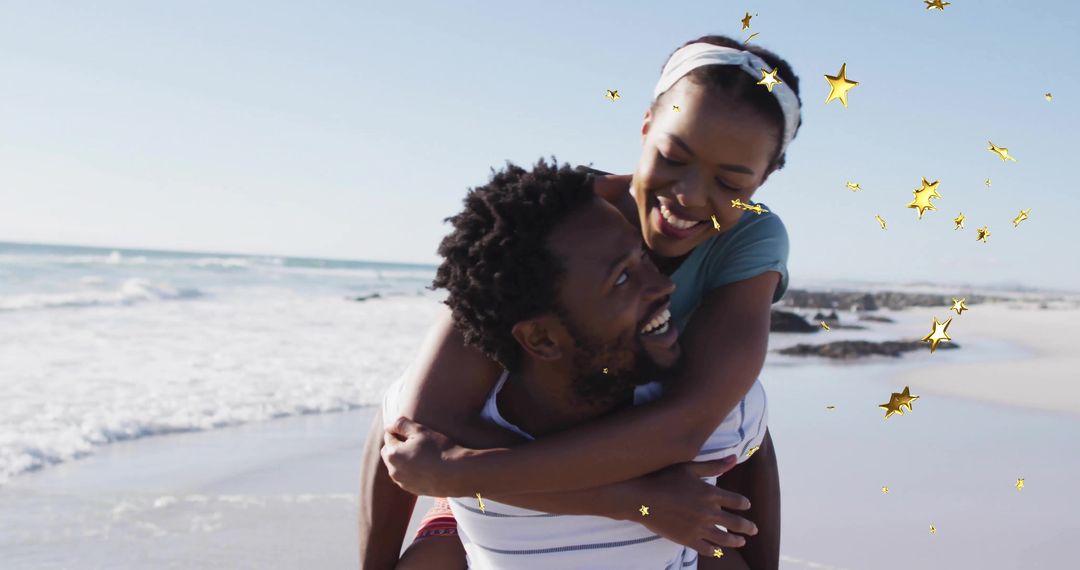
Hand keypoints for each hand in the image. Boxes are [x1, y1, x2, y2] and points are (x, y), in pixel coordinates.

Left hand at [381, 416, 470, 496]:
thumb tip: (388, 425)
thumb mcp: (420, 430)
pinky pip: (406, 477)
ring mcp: (402, 482)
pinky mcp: (412, 489)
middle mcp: (393, 471)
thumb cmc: (439, 449)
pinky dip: (411, 471)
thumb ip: (401, 424)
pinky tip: (426, 466)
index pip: (389, 436)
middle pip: (390, 452)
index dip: (399, 430)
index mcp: (392, 454)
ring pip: (397, 466)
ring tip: (422, 454)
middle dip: (398, 445)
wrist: (457, 473)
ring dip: (403, 459)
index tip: (412, 430)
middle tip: (416, 441)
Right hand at [633, 456, 757, 556]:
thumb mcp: (689, 467)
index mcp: (710, 493)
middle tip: (754, 529)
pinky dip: (715, 551)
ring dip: (735, 541)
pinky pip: (706, 549)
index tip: (746, 506)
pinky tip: (718, 551)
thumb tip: (735, 458)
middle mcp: (708, 512)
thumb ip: (713, 465)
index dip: (743, 504)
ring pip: (723, 539)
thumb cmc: (663, 477)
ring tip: (741, 541)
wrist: (642, 497)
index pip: (736, 501)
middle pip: (735, 523)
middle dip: (747, 527)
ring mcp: (698, 528)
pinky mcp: (687, 539)